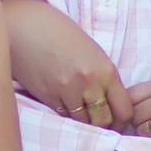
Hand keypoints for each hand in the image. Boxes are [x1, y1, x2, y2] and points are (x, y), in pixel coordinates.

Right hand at [9, 24, 135, 128]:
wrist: (26, 25)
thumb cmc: (62, 34)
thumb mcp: (93, 52)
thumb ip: (104, 79)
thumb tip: (111, 107)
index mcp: (105, 70)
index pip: (124, 110)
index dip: (123, 121)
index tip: (118, 123)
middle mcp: (88, 82)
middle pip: (103, 121)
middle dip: (103, 125)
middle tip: (99, 123)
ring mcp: (66, 91)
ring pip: (81, 122)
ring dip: (83, 121)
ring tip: (80, 112)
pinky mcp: (46, 96)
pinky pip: (62, 115)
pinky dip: (65, 113)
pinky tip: (63, 102)